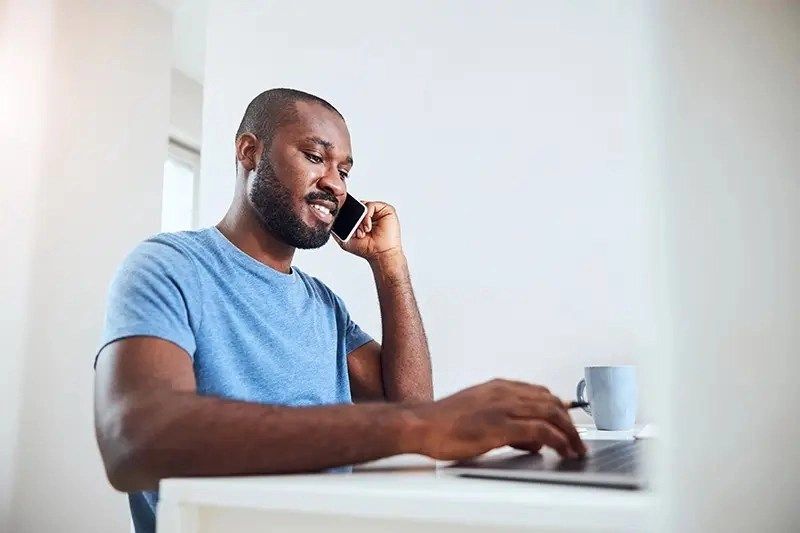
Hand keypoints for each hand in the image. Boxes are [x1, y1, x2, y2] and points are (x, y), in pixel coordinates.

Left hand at [334, 201, 401, 262]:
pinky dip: (367, 216)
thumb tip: (330, 220)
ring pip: (363, 206)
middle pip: (356, 206)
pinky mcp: (386, 209)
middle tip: (356, 232)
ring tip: (363, 232)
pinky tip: (368, 228)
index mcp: (362, 218)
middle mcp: (370, 213)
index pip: (351, 209)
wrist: (380, 254)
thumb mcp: (345, 239)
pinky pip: (371, 205)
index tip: (349, 229)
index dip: (347, 216)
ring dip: (360, 219)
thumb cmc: (367, 249)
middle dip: (353, 219)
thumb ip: (337, 230)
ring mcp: (378, 211)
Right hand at [406, 379, 585, 460]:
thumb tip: (530, 439)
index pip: (540, 393)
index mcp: (498, 387)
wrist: (422, 424)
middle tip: (577, 439)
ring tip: (576, 448)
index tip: (568, 422)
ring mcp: (504, 407)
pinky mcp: (501, 425)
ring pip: (551, 412)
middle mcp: (505, 392)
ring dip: (569, 432)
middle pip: (551, 401)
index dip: (559, 408)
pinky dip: (557, 439)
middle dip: (569, 421)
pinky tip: (562, 449)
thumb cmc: (444, 422)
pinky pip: (540, 430)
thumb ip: (506, 423)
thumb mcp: (479, 414)